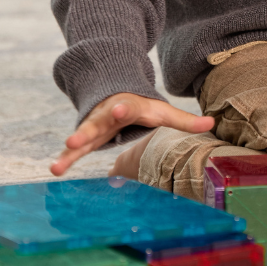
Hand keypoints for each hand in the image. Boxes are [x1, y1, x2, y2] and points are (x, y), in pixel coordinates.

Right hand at [51, 93, 214, 176]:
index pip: (128, 107)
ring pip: (81, 138)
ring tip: (56, 166)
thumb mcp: (163, 111)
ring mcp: (93, 127)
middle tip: (73, 139)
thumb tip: (212, 123)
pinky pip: (74, 151)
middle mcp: (107, 116)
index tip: (120, 109)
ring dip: (70, 150)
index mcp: (129, 106)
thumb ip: (184, 120)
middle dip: (86, 131)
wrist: (114, 94)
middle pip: (97, 123)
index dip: (125, 109)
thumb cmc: (142, 108)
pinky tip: (54, 171)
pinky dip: (65, 160)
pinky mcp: (86, 139)